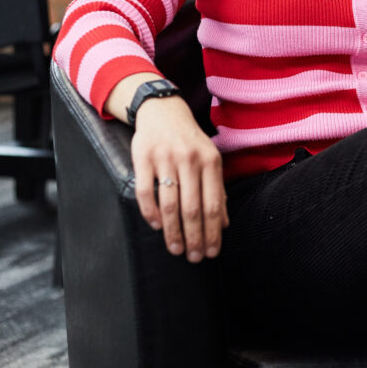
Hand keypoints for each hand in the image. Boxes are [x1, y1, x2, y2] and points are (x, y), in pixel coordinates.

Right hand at [129, 95, 228, 261]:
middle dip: (194, 237)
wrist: (163, 110)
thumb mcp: (210, 159)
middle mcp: (189, 159)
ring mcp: (165, 158)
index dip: (213, 232)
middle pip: (192, 208)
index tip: (211, 252)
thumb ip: (217, 189)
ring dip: (172, 231)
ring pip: (169, 203)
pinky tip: (155, 226)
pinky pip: (145, 192)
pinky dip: (150, 212)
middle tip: (193, 257)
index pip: (213, 204)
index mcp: (210, 161)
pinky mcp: (142, 157)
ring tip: (176, 249)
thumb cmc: (190, 141)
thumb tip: (223, 224)